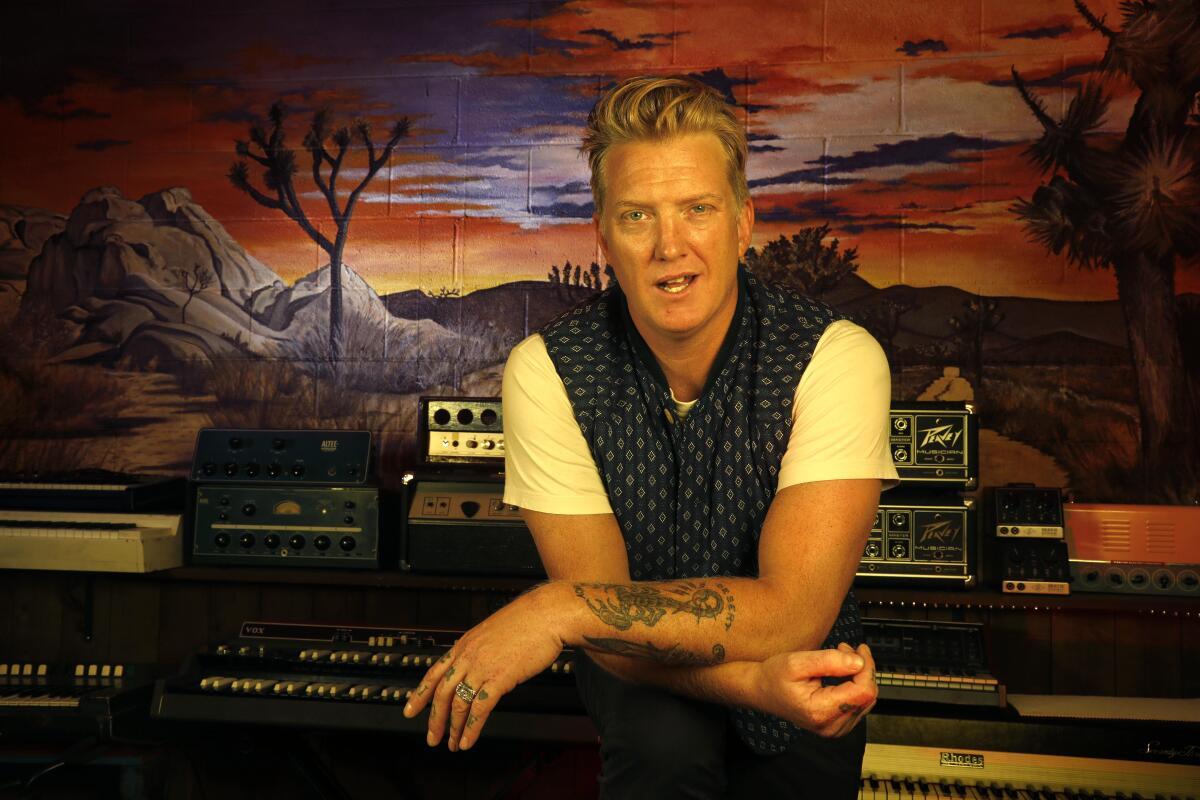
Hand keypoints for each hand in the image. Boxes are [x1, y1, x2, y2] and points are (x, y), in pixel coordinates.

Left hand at [402, 584, 565, 750]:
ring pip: (458, 704)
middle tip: (431, 737)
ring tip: (452, 744)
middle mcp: (469, 656)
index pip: (435, 672)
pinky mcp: (499, 678)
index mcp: (465, 644)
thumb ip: (482, 650)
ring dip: (453, 728)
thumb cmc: (528, 621)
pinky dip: (471, 728)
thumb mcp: (494, 632)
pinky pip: (479, 709)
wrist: (547, 614)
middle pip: (442, 693)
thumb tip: (480, 667)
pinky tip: (468, 740)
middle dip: (435, 719)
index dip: (420, 694)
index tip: (410, 709)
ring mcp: (482, 667)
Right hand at [753, 643, 876, 737]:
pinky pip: (860, 705)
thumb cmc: (775, 676)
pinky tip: (843, 674)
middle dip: (862, 669)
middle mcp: (830, 726)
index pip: (862, 692)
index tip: (858, 648)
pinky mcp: (837, 726)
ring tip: (840, 659)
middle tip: (844, 649)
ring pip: (867, 700)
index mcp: (820, 711)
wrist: (762, 690)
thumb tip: (859, 662)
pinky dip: (856, 686)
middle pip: (868, 696)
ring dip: (860, 676)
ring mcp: (835, 729)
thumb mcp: (797, 661)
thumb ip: (829, 661)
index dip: (866, 667)